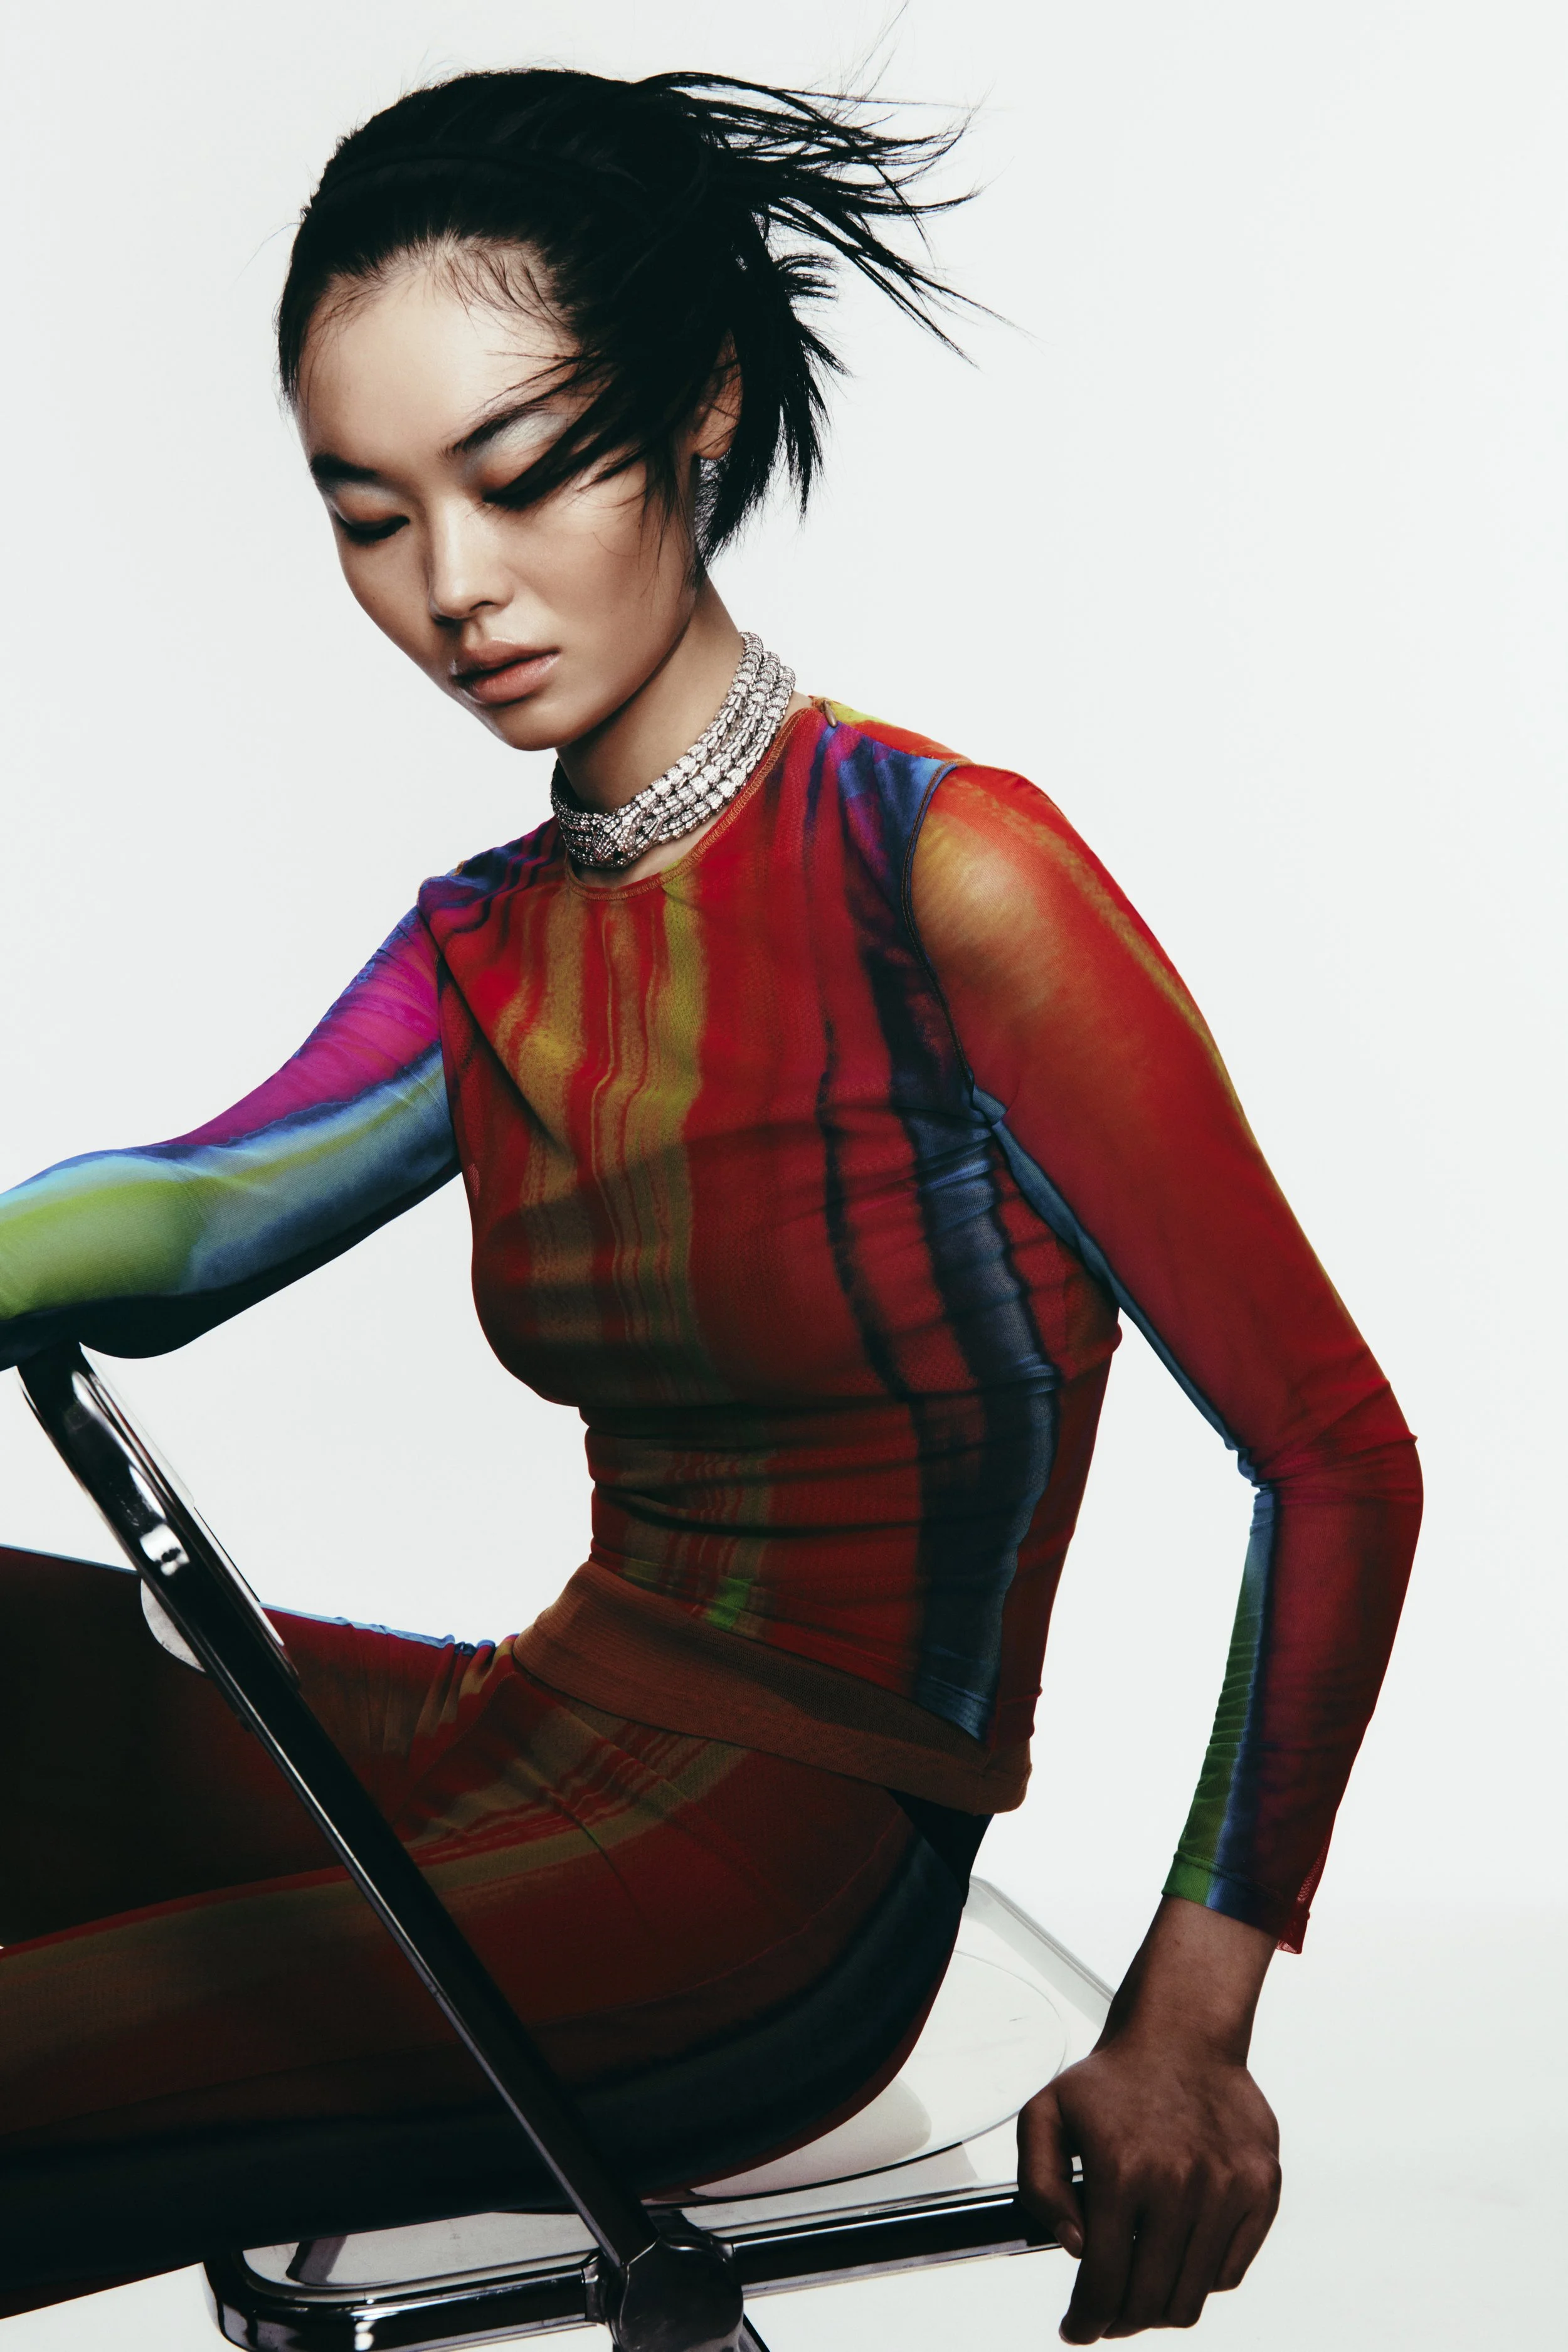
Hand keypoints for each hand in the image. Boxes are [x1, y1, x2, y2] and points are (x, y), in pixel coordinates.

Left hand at [1017, 1898, 1281, 2338]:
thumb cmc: (1112, 2079)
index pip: (1105, 2281)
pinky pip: (1230, 2270)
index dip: (1086, 2320)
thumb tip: (1074, 2246)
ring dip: (1160, 2307)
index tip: (1077, 2331)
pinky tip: (1176, 2255)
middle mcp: (1180, 2183)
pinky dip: (1201, 2277)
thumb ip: (1038, 2185)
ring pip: (1193, 2295)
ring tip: (1139, 2292)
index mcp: (1123, 2169)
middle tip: (1105, 2316)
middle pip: (1149, 2300)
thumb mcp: (1045, 2116)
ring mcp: (1227, 2188)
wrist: (1181, 2033)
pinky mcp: (1262, 2188)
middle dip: (1119, 2321)